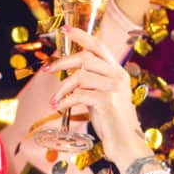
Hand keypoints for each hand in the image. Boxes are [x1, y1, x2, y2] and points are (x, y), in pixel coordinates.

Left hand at [45, 27, 146, 169]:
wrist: (126, 144)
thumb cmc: (112, 122)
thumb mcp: (103, 96)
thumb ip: (92, 83)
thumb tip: (70, 74)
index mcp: (118, 71)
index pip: (99, 45)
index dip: (81, 35)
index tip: (65, 29)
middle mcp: (118, 76)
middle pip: (85, 57)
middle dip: (62, 62)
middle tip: (47, 69)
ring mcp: (114, 88)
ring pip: (80, 76)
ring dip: (62, 88)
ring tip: (54, 99)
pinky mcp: (107, 102)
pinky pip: (79, 95)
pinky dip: (65, 101)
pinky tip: (59, 107)